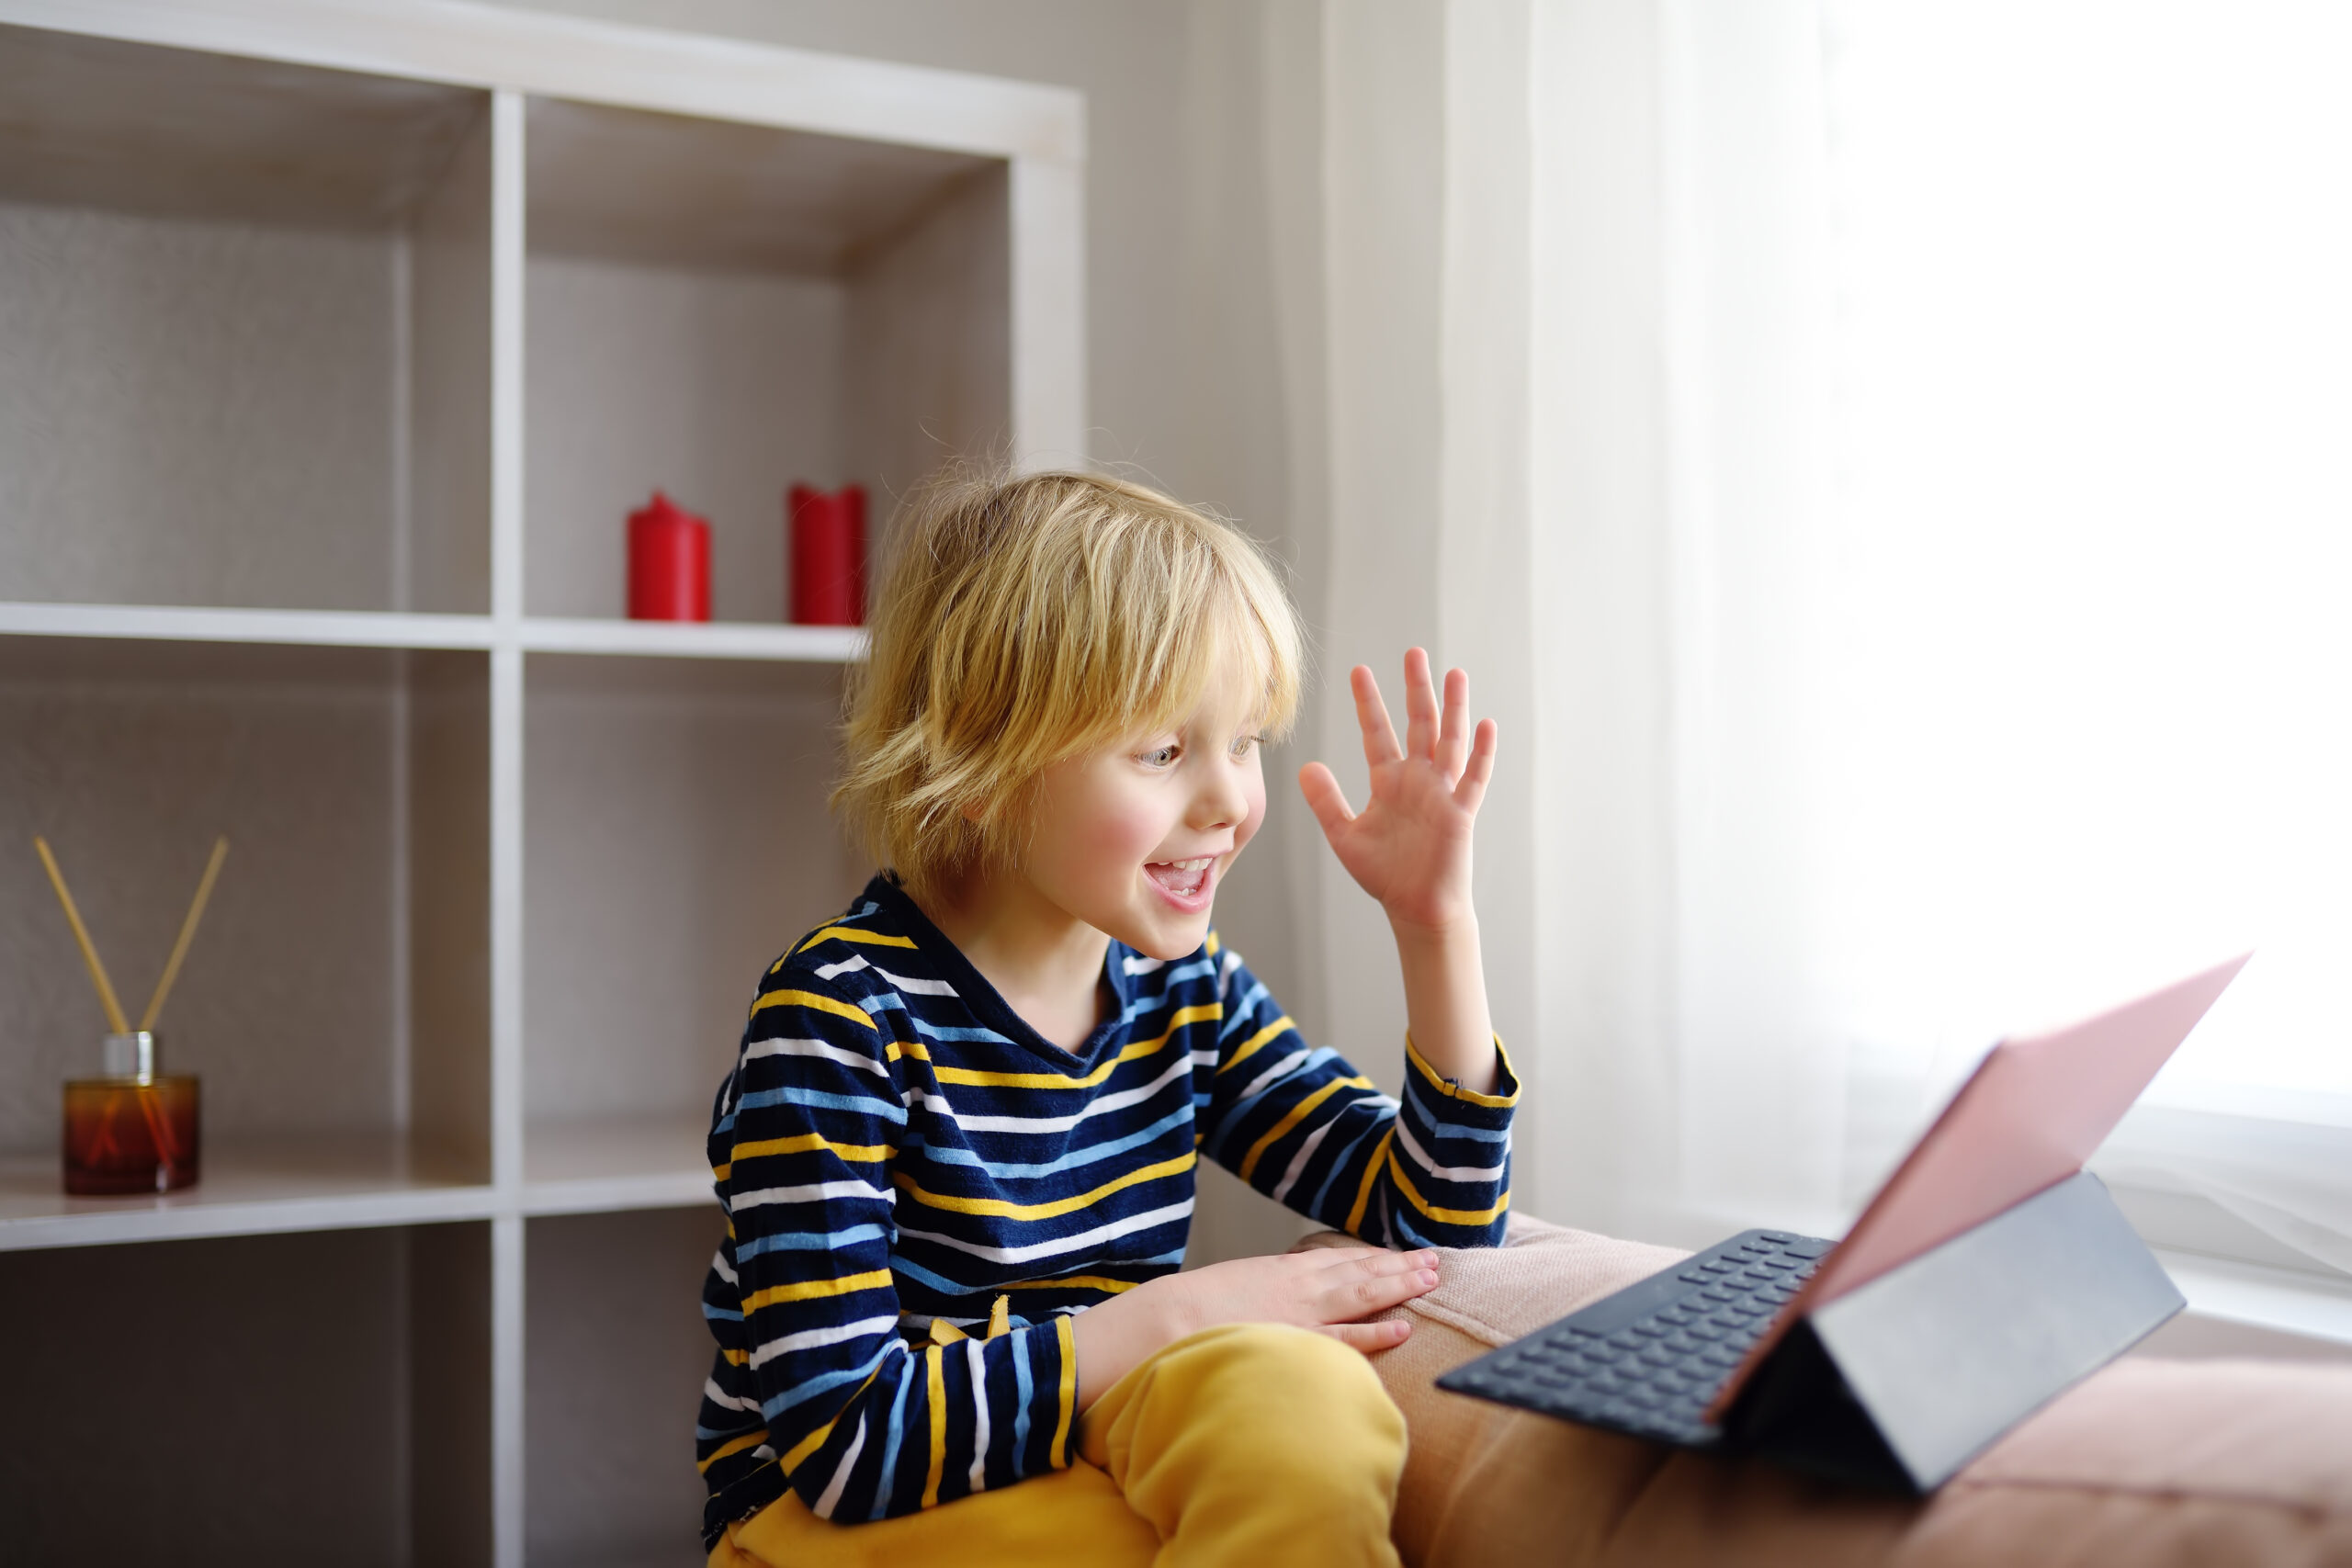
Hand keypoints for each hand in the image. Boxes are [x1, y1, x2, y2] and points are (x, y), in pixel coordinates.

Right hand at [1159, 1247, 1441, 1351]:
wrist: (1168, 1317)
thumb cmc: (1196, 1307)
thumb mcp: (1239, 1286)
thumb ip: (1269, 1288)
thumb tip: (1281, 1298)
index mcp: (1285, 1270)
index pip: (1342, 1260)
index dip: (1376, 1257)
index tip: (1404, 1255)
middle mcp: (1300, 1285)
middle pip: (1360, 1271)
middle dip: (1399, 1266)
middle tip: (1434, 1261)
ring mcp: (1301, 1311)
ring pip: (1361, 1293)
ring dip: (1398, 1285)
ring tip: (1431, 1280)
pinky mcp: (1296, 1339)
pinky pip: (1344, 1338)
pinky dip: (1375, 1331)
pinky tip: (1403, 1327)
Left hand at [1299, 649, 1497, 934]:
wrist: (1416, 908)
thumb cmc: (1385, 875)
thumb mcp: (1345, 836)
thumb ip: (1327, 801)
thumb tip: (1306, 767)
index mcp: (1389, 782)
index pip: (1378, 733)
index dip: (1369, 703)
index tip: (1359, 671)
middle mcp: (1418, 780)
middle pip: (1418, 725)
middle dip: (1416, 689)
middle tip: (1414, 652)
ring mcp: (1442, 794)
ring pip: (1449, 742)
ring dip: (1453, 709)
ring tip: (1454, 673)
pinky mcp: (1461, 814)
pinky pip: (1473, 780)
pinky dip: (1481, 754)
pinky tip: (1486, 725)